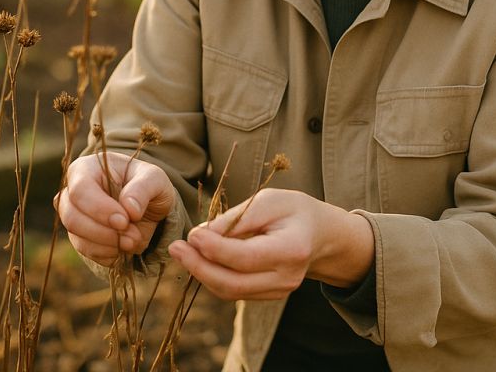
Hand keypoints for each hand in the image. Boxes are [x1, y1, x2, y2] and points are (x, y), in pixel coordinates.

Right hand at [55, 152, 175, 265]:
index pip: (80, 190)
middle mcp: (72, 191)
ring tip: (133, 241)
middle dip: (104, 231)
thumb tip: (130, 208)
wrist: (147, 204)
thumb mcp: (154, 178)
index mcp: (87, 168)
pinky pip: (85, 251)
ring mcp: (72, 216)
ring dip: (107, 245)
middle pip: (72, 216)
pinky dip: (106, 254)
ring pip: (76, 236)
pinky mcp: (78, 236)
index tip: (124, 221)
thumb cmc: (146, 183)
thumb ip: (143, 188)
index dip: (99, 208)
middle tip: (133, 235)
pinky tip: (124, 247)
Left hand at [167, 188, 373, 300]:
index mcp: (291, 249)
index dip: (215, 249)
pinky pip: (235, 291)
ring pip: (231, 291)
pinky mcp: (268, 296)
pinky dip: (214, 277)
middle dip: (200, 267)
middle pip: (234, 283)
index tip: (191, 234)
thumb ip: (237, 218)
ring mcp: (278, 291)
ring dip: (202, 273)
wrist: (320, 233)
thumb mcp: (269, 200)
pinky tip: (199, 260)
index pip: (246, 257)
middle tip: (175, 248)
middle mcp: (286, 277)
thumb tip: (201, 235)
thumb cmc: (294, 210)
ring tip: (181, 252)